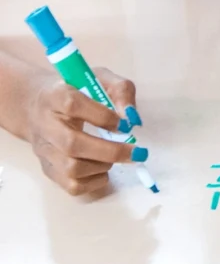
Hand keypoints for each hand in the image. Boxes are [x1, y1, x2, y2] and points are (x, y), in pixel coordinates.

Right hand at [26, 67, 144, 195]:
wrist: (38, 106)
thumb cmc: (76, 90)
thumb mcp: (101, 78)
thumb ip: (121, 91)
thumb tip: (132, 118)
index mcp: (56, 96)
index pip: (74, 105)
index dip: (103, 117)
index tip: (125, 124)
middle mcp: (46, 125)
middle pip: (73, 144)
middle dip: (110, 151)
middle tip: (136, 152)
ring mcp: (45, 150)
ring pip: (71, 169)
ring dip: (102, 166)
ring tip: (116, 156)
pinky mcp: (48, 169)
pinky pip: (70, 185)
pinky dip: (94, 182)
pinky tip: (104, 168)